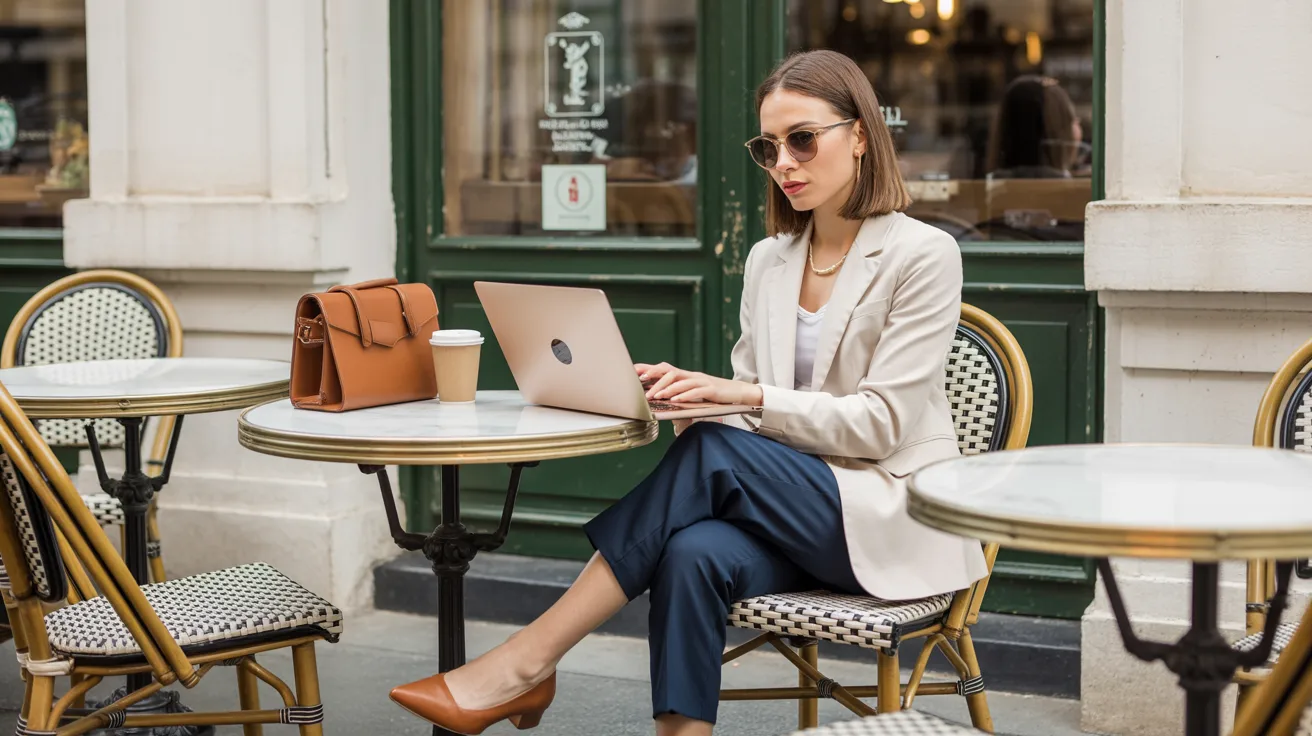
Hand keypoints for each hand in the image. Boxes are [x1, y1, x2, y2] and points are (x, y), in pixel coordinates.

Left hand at [635, 362, 763, 405]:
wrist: (739, 392)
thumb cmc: (714, 395)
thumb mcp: (693, 393)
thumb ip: (679, 395)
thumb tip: (660, 401)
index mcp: (686, 376)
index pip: (664, 369)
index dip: (649, 368)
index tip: (633, 371)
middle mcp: (692, 375)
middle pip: (670, 372)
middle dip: (654, 378)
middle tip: (641, 385)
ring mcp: (702, 381)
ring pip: (682, 381)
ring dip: (667, 389)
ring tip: (656, 396)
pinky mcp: (712, 389)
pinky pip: (697, 391)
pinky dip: (685, 395)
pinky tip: (676, 400)